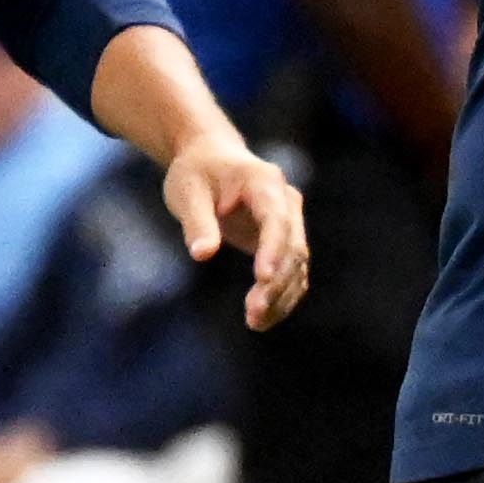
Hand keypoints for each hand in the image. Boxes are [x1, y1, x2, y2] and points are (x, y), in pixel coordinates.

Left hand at [165, 138, 309, 329]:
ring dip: (280, 296)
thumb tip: (202, 255)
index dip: (273, 249)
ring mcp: (290, 222)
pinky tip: (262, 320)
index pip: (276, 219)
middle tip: (253, 314)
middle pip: (293, 247)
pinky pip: (292, 273)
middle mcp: (287, 202)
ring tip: (255, 324)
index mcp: (265, 182)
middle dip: (276, 283)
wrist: (211, 158)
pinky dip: (281, 297)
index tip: (262, 279)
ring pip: (297, 265)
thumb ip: (197, 222)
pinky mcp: (285, 241)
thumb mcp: (186, 191)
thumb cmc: (196, 172)